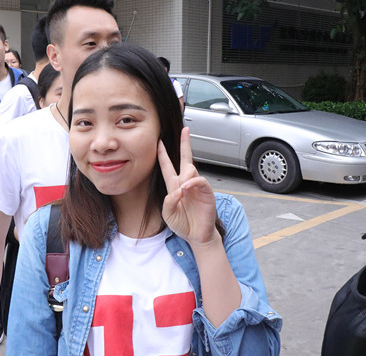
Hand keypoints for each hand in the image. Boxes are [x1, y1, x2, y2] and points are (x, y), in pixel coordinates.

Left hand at [158, 127, 218, 246]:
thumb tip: (177, 190)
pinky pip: (200, 181)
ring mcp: (196, 187)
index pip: (168, 167)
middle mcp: (185, 183)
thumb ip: (168, 202)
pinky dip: (193, 182)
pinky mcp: (206, 193)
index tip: (158, 142)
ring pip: (192, 169)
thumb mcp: (168, 215)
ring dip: (185, 175)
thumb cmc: (182, 224)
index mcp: (174, 186)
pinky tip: (187, 188)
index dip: (163, 155)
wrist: (197, 235)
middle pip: (185, 159)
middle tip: (185, 130)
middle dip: (185, 144)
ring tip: (182, 189)